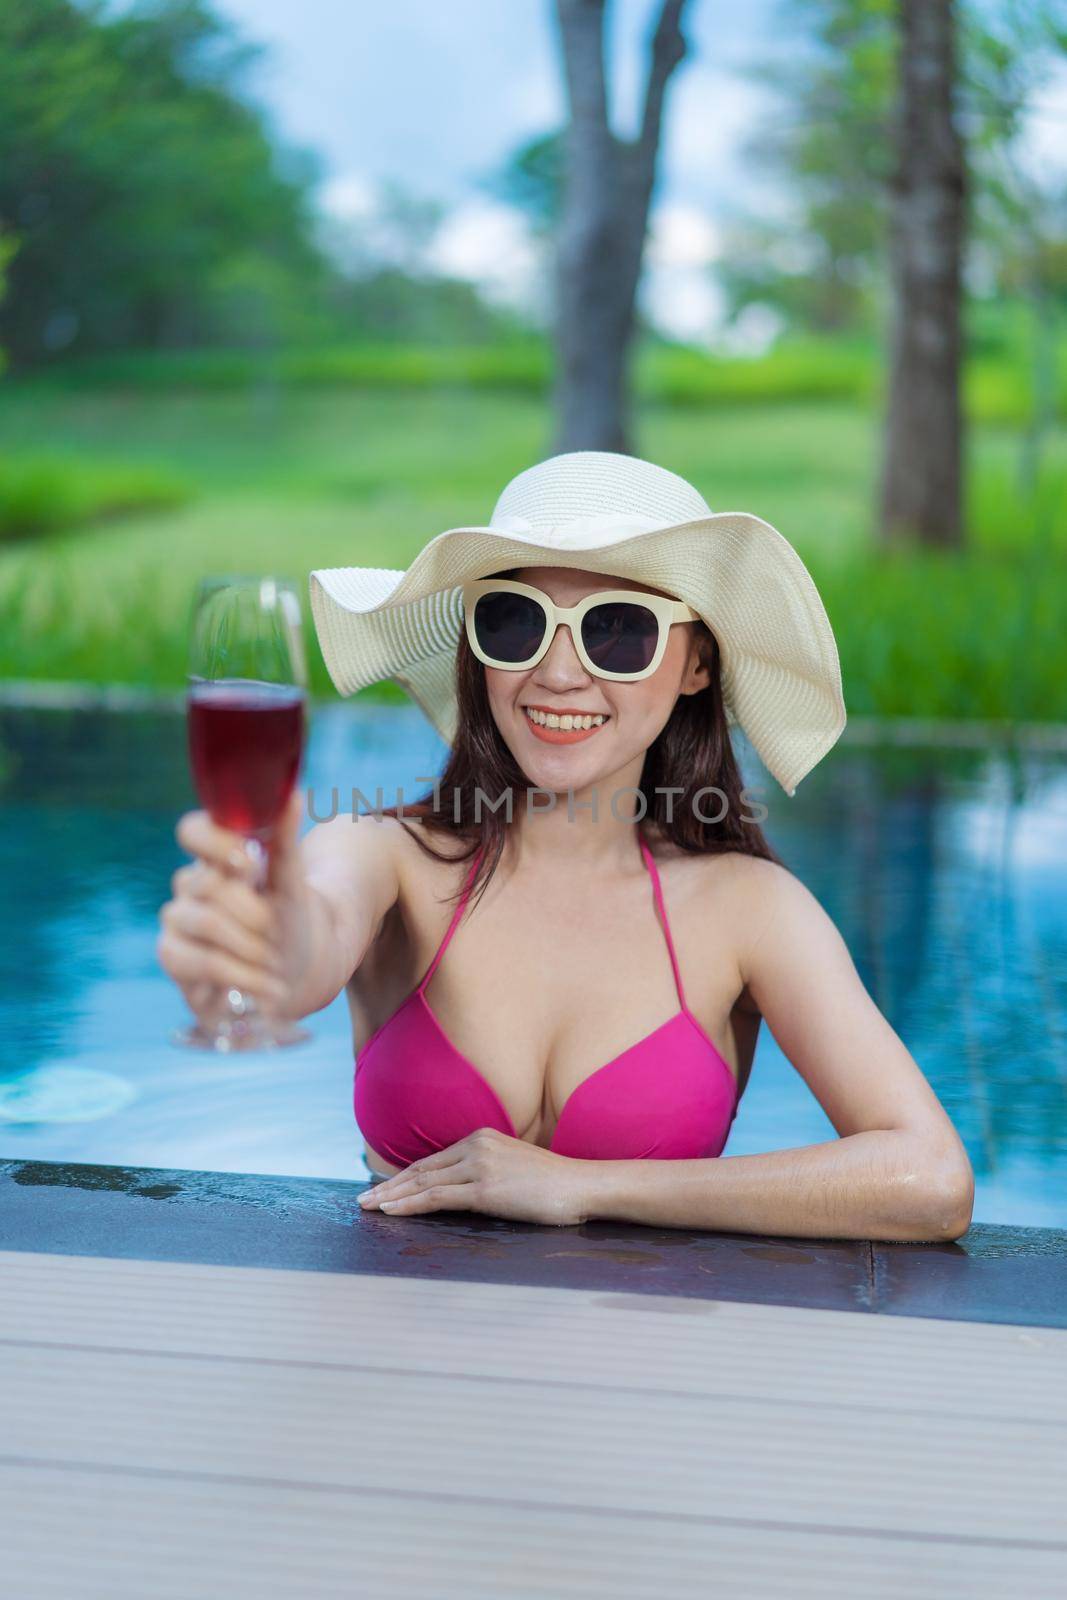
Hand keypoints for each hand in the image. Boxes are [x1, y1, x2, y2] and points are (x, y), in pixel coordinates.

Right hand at [157, 788, 313, 1025]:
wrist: (294, 977)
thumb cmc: (291, 923)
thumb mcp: (293, 886)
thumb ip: (285, 844)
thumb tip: (291, 795)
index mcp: (218, 857)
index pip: (193, 830)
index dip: (215, 842)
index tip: (250, 865)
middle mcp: (192, 884)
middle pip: (208, 884)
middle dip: (254, 913)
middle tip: (278, 931)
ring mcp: (177, 919)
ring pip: (205, 922)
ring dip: (252, 947)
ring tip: (277, 963)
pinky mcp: (172, 956)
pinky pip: (200, 960)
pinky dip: (243, 976)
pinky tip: (268, 988)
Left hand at [357, 1127, 595, 1226]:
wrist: (582, 1185)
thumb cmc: (554, 1184)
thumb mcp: (514, 1168)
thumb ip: (487, 1171)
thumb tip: (466, 1189)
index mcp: (481, 1137)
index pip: (433, 1160)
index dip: (405, 1176)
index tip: (384, 1188)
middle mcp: (476, 1145)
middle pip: (421, 1169)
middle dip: (389, 1185)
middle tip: (363, 1200)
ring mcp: (479, 1166)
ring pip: (423, 1182)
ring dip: (391, 1196)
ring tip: (368, 1208)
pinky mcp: (485, 1189)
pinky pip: (437, 1197)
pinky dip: (409, 1205)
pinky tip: (391, 1212)